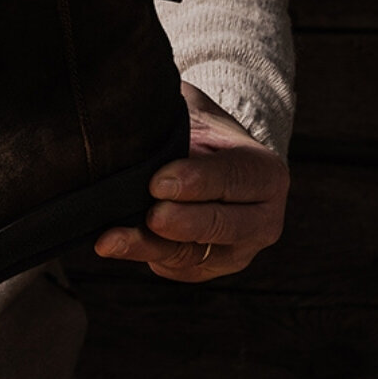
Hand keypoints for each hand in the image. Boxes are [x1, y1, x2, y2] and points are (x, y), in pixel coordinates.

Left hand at [94, 81, 287, 281]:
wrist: (204, 163)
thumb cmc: (198, 130)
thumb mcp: (195, 111)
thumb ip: (174, 113)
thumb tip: (139, 109)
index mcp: (265, 173)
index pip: (234, 179)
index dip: (198, 181)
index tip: (159, 181)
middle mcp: (261, 219)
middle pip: (221, 225)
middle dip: (182, 222)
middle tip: (151, 214)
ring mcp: (235, 251)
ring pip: (190, 253)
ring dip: (147, 246)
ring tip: (111, 240)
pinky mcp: (204, 269)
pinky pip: (173, 267)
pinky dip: (142, 255)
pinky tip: (115, 243)